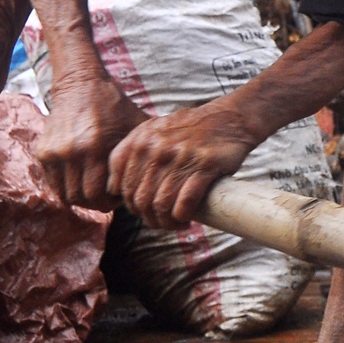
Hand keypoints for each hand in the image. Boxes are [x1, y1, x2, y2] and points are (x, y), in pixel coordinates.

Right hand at [35, 76, 147, 207]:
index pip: (100, 195)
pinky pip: (53, 184)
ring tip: (94, 189)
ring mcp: (55, 153)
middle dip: (97, 202)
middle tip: (108, 197)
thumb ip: (145, 152)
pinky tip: (81, 180)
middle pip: (82, 198)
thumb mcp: (137, 126)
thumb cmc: (115, 107)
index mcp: (97, 147)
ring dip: (80, 198)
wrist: (80, 85)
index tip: (121, 194)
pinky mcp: (42, 152)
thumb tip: (155, 183)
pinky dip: (66, 188)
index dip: (112, 200)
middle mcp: (73, 152)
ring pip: (65, 195)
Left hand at [109, 104, 257, 229]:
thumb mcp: (154, 130)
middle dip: (149, 218)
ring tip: (175, 224)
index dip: (129, 204)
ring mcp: (180, 157)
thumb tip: (114, 188)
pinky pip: (184, 203)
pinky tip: (186, 219)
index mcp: (140, 140)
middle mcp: (156, 148)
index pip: (120, 185)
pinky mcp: (204, 166)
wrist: (228, 117)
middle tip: (161, 222)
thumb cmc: (190, 129)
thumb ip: (133, 153)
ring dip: (166, 222)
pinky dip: (182, 217)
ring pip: (161, 205)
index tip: (141, 210)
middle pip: (140, 200)